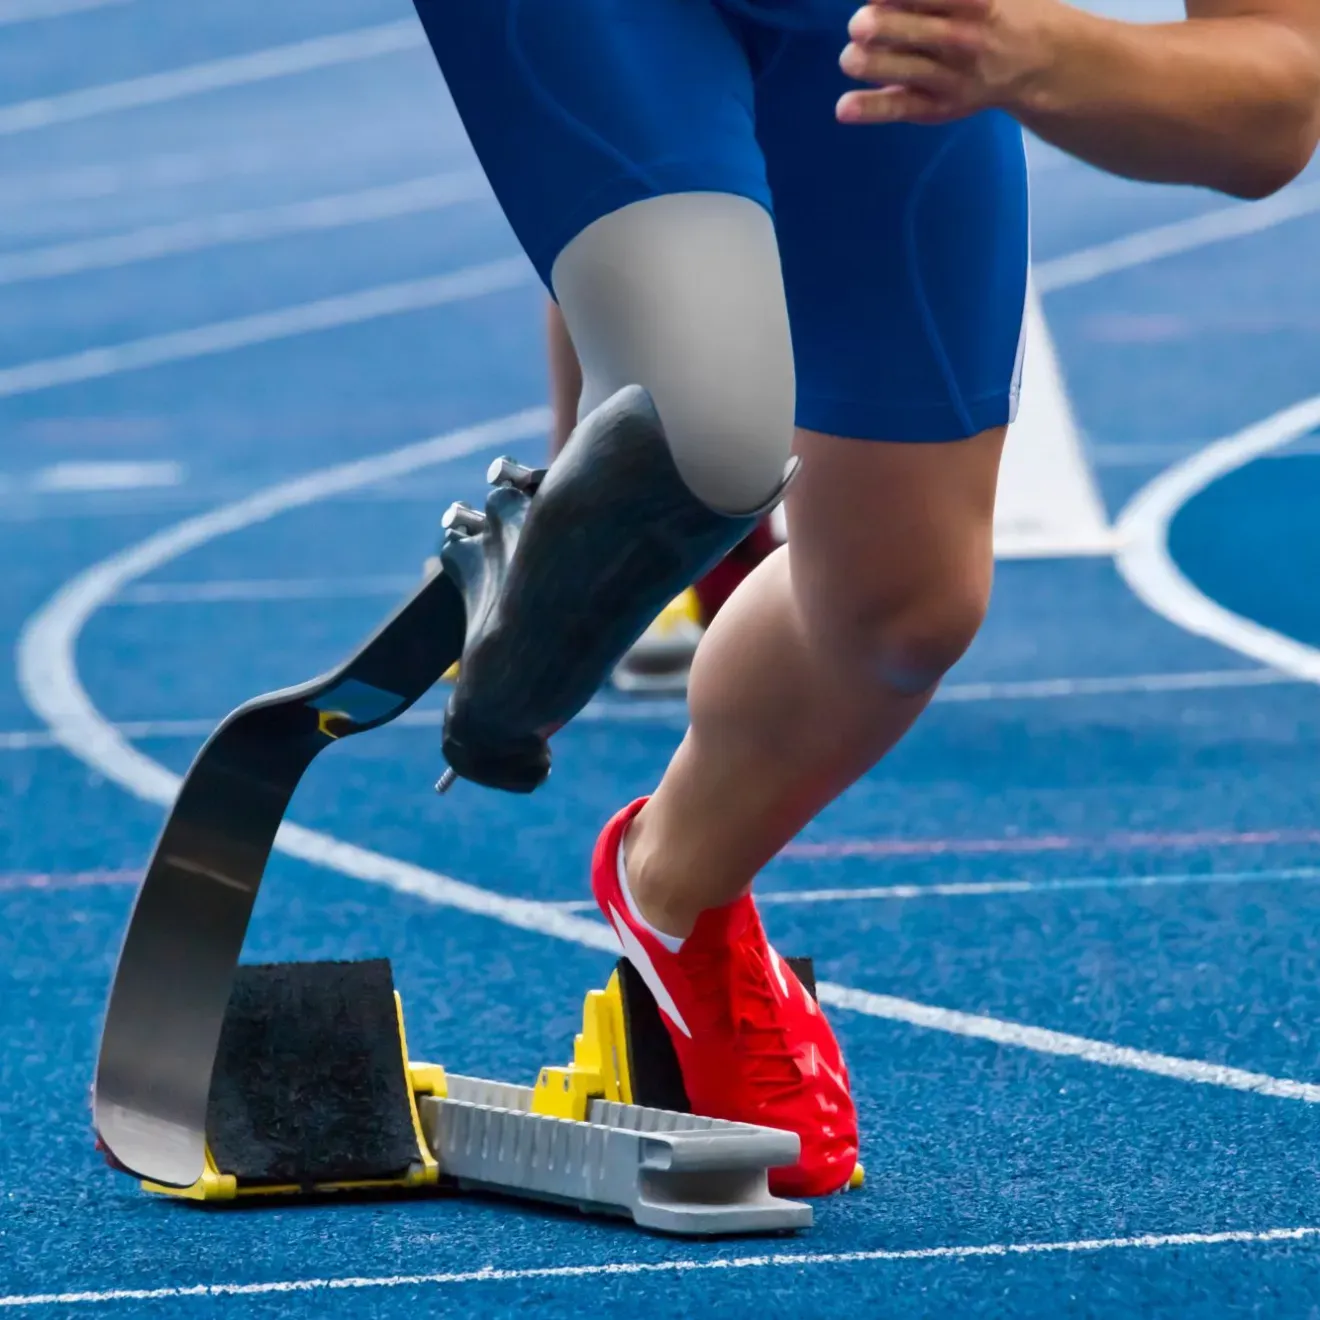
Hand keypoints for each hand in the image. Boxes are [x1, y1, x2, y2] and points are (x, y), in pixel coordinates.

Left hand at [837, 0, 1059, 124]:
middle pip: (897, 27)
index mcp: (971, 0)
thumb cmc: (995, 7)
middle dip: (869, 23)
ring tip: (854, 57)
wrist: (1037, 60)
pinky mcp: (938, 106)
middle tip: (862, 25)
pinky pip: (900, 108)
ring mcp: (949, 76)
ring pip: (894, 67)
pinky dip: (869, 108)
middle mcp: (958, 37)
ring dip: (861, 60)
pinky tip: (844, 108)